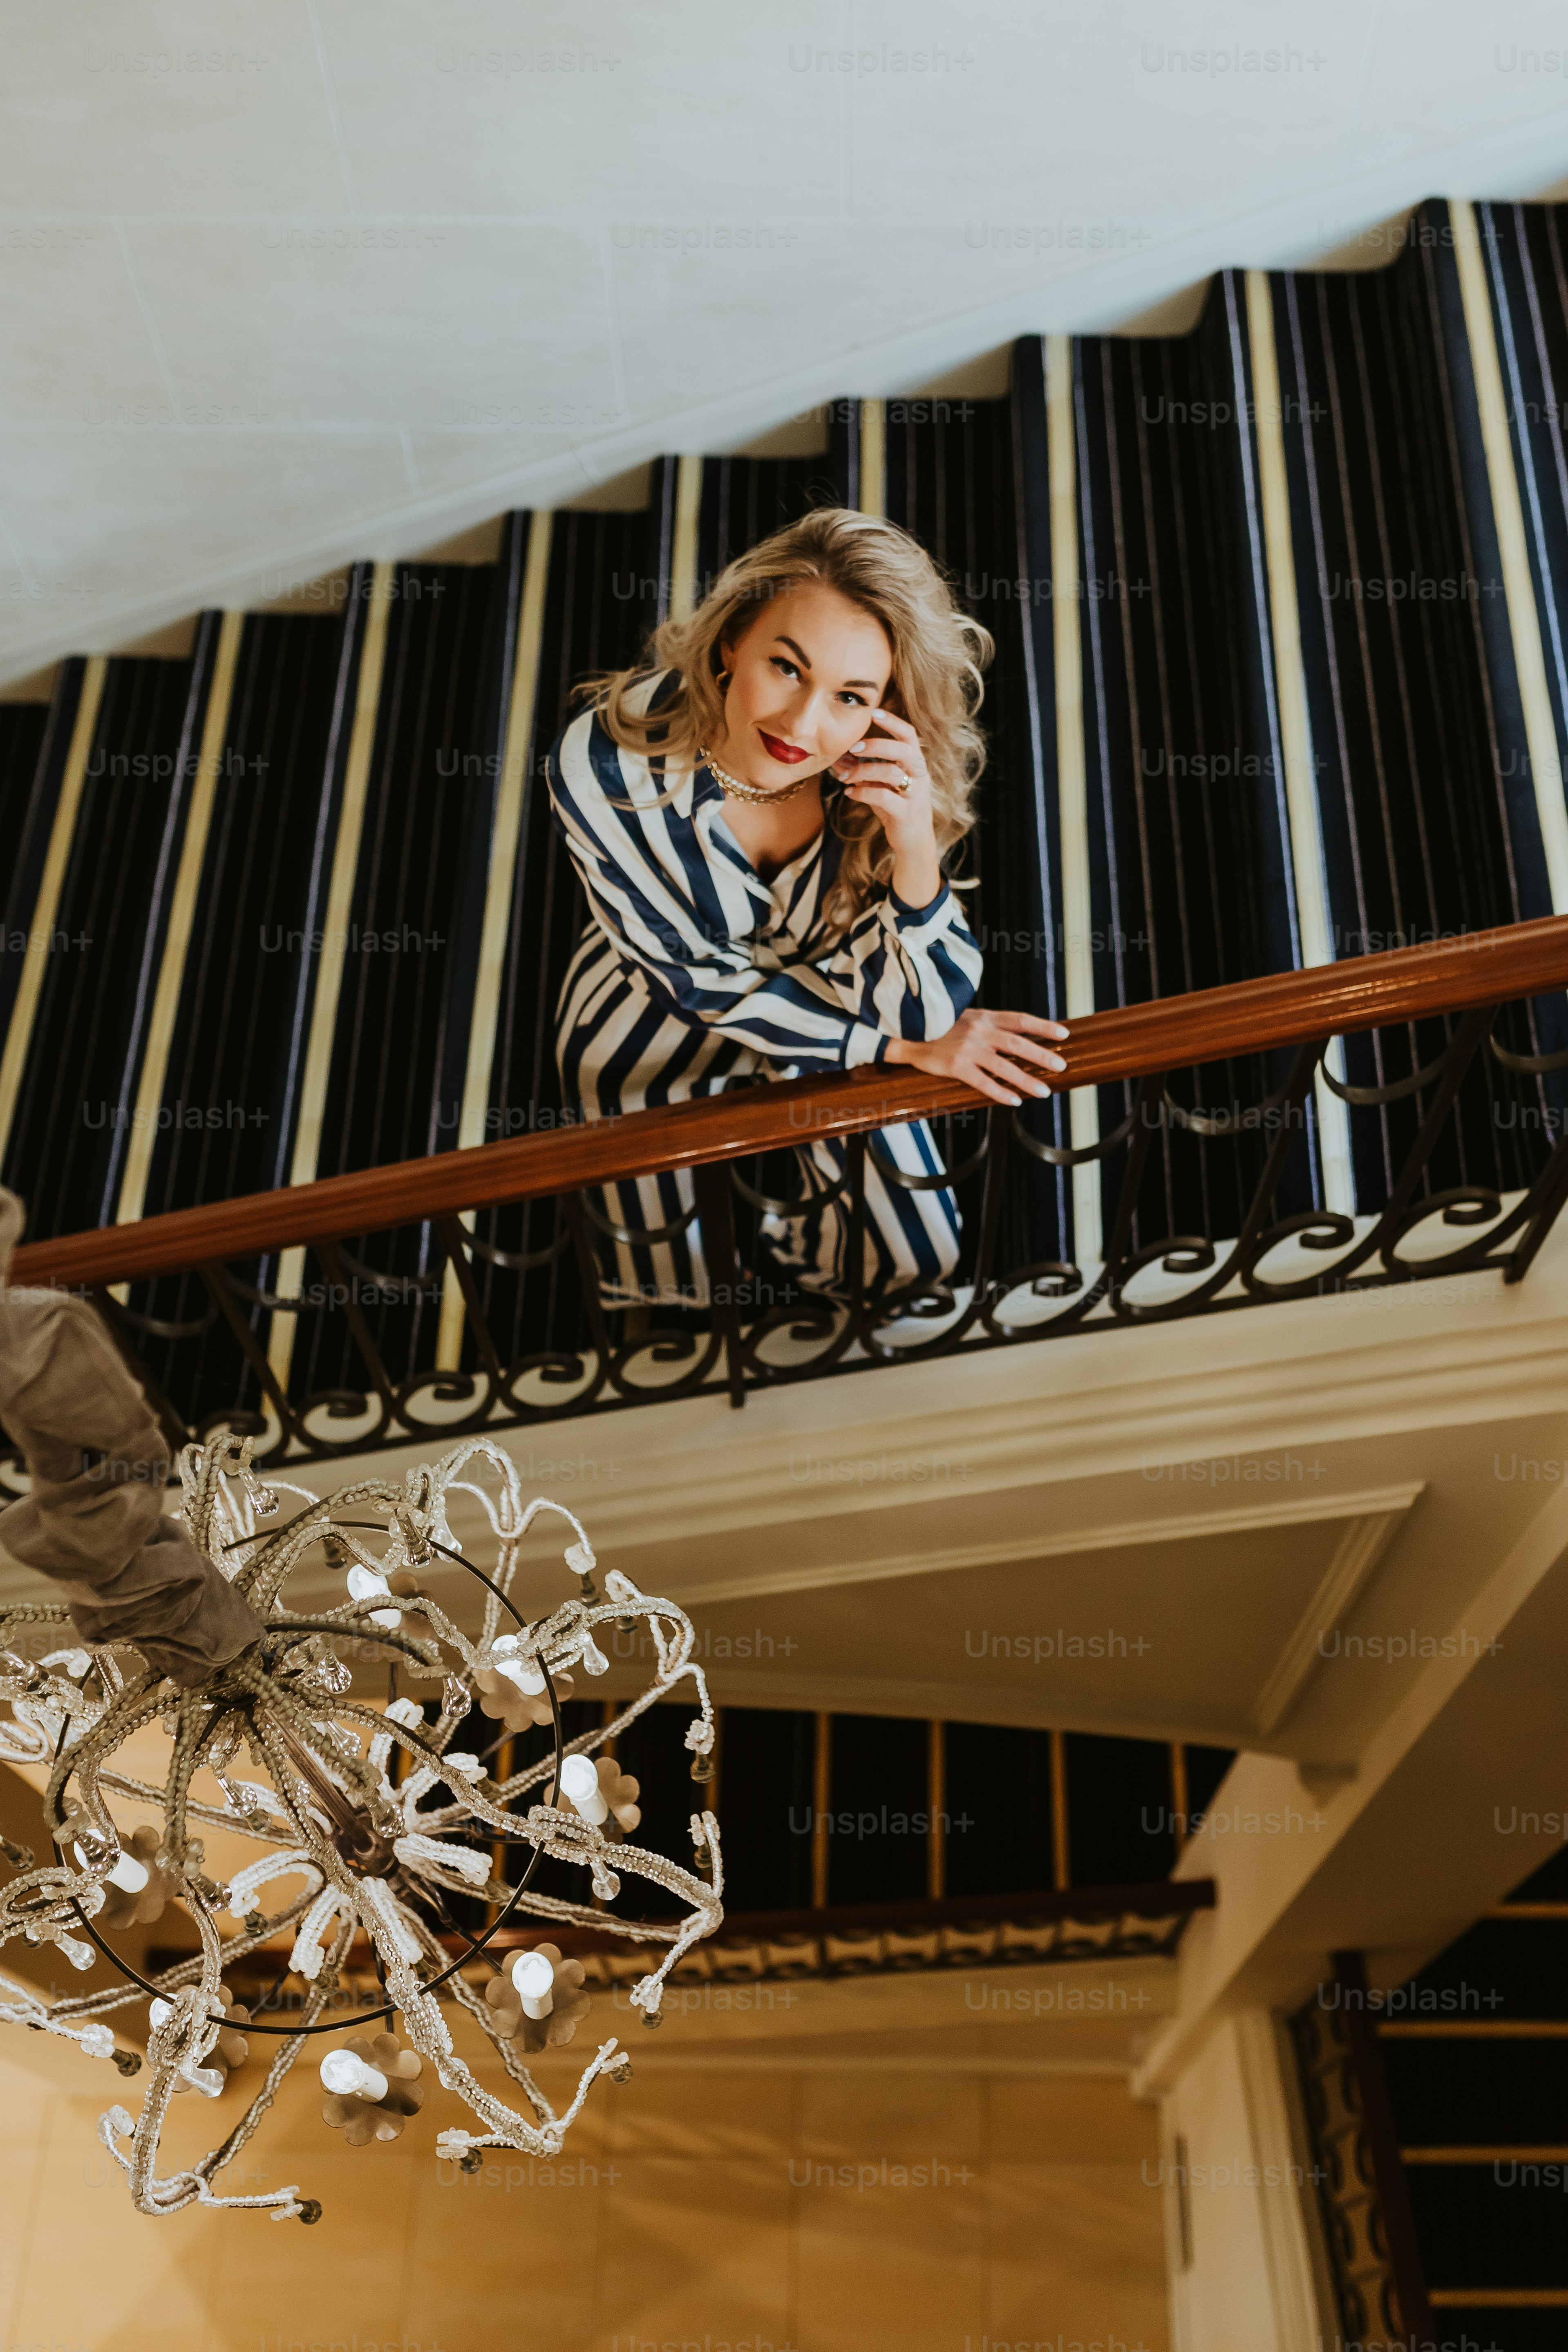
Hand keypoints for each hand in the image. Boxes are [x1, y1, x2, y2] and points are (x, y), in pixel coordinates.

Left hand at [830, 708, 939, 906]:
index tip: (874, 712)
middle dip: (876, 745)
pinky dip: (862, 792)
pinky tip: (849, 793)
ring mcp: (914, 795)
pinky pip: (883, 797)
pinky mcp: (905, 814)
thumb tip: (839, 757)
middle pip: (903, 750)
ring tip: (844, 775)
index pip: (909, 735)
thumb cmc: (897, 807)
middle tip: (853, 748)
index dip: (893, 722)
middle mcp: (920, 776)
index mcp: (916, 764)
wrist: (914, 842)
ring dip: (863, 771)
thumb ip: (867, 769)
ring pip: (891, 773)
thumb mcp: (883, 784)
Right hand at [884, 1008, 1069, 1106]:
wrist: (907, 1032)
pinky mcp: (955, 1066)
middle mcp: (979, 1031)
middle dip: (1042, 1054)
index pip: (1021, 1020)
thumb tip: (1018, 1034)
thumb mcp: (967, 1017)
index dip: (1044, 1026)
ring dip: (1026, 1080)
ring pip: (1004, 1066)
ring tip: (1044, 1091)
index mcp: (985, 1017)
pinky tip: (1014, 1101)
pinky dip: (999, 1092)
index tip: (1064, 1034)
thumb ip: (990, 1024)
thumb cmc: (940, 1026)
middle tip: (1061, 1065)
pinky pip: (983, 1082)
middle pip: (1018, 1043)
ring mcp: (968, 1049)